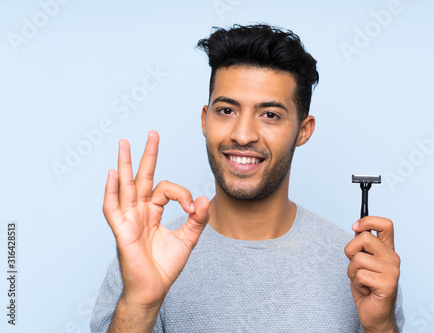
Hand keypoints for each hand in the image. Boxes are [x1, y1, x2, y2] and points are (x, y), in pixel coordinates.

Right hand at [103, 131, 209, 309]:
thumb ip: (197, 219)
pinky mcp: (121, 231)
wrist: (154, 289)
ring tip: (124, 143)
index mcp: (153, 211)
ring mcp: (129, 219)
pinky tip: (112, 174)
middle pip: (142, 177)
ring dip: (124, 164)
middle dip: (147, 155)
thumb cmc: (166, 266)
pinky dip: (111, 191)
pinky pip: (113, 208)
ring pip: (125, 186)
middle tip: (152, 133)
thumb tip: (203, 199)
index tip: (193, 207)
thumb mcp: (188, 239)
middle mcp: (140, 211)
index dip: (182, 193)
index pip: (166, 189)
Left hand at [344, 216, 400, 332]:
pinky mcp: (388, 284)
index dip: (368, 220)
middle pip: (364, 237)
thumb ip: (362, 246)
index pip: (385, 224)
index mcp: (387, 250)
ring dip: (352, 272)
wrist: (374, 314)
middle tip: (355, 266)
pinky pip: (360, 275)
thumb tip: (357, 228)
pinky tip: (365, 289)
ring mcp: (392, 270)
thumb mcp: (362, 262)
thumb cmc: (367, 288)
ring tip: (361, 281)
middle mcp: (393, 258)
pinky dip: (357, 284)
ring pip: (358, 259)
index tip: (355, 227)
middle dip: (350, 251)